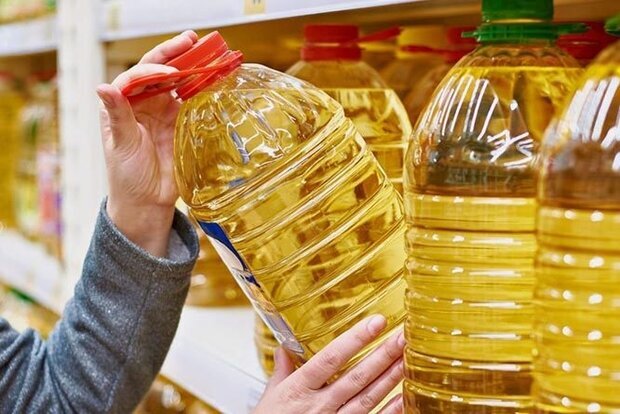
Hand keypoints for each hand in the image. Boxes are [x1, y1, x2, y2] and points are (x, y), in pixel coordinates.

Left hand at [96, 31, 197, 256]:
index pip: (138, 75)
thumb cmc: (126, 175)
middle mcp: (143, 103)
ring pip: (178, 82)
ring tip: (207, 55)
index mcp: (123, 104)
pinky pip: (192, 101)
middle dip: (175, 54)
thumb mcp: (120, 144)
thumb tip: (103, 87)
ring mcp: (163, 112)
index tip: (170, 72)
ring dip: (191, 68)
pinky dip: (201, 89)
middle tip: (193, 41)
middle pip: (159, 70)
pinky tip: (212, 80)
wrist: (148, 201)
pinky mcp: (180, 124)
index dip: (154, 68)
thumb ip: (117, 115)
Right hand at [254, 315, 403, 413]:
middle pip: (355, 376)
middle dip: (382, 355)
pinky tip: (404, 395)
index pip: (330, 358)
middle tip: (403, 336)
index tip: (376, 322)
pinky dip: (391, 411)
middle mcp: (318, 406)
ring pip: (367, 398)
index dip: (355, 339)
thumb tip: (284, 349)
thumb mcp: (269, 397)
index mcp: (298, 389)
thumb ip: (281, 371)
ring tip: (407, 357)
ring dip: (390, 377)